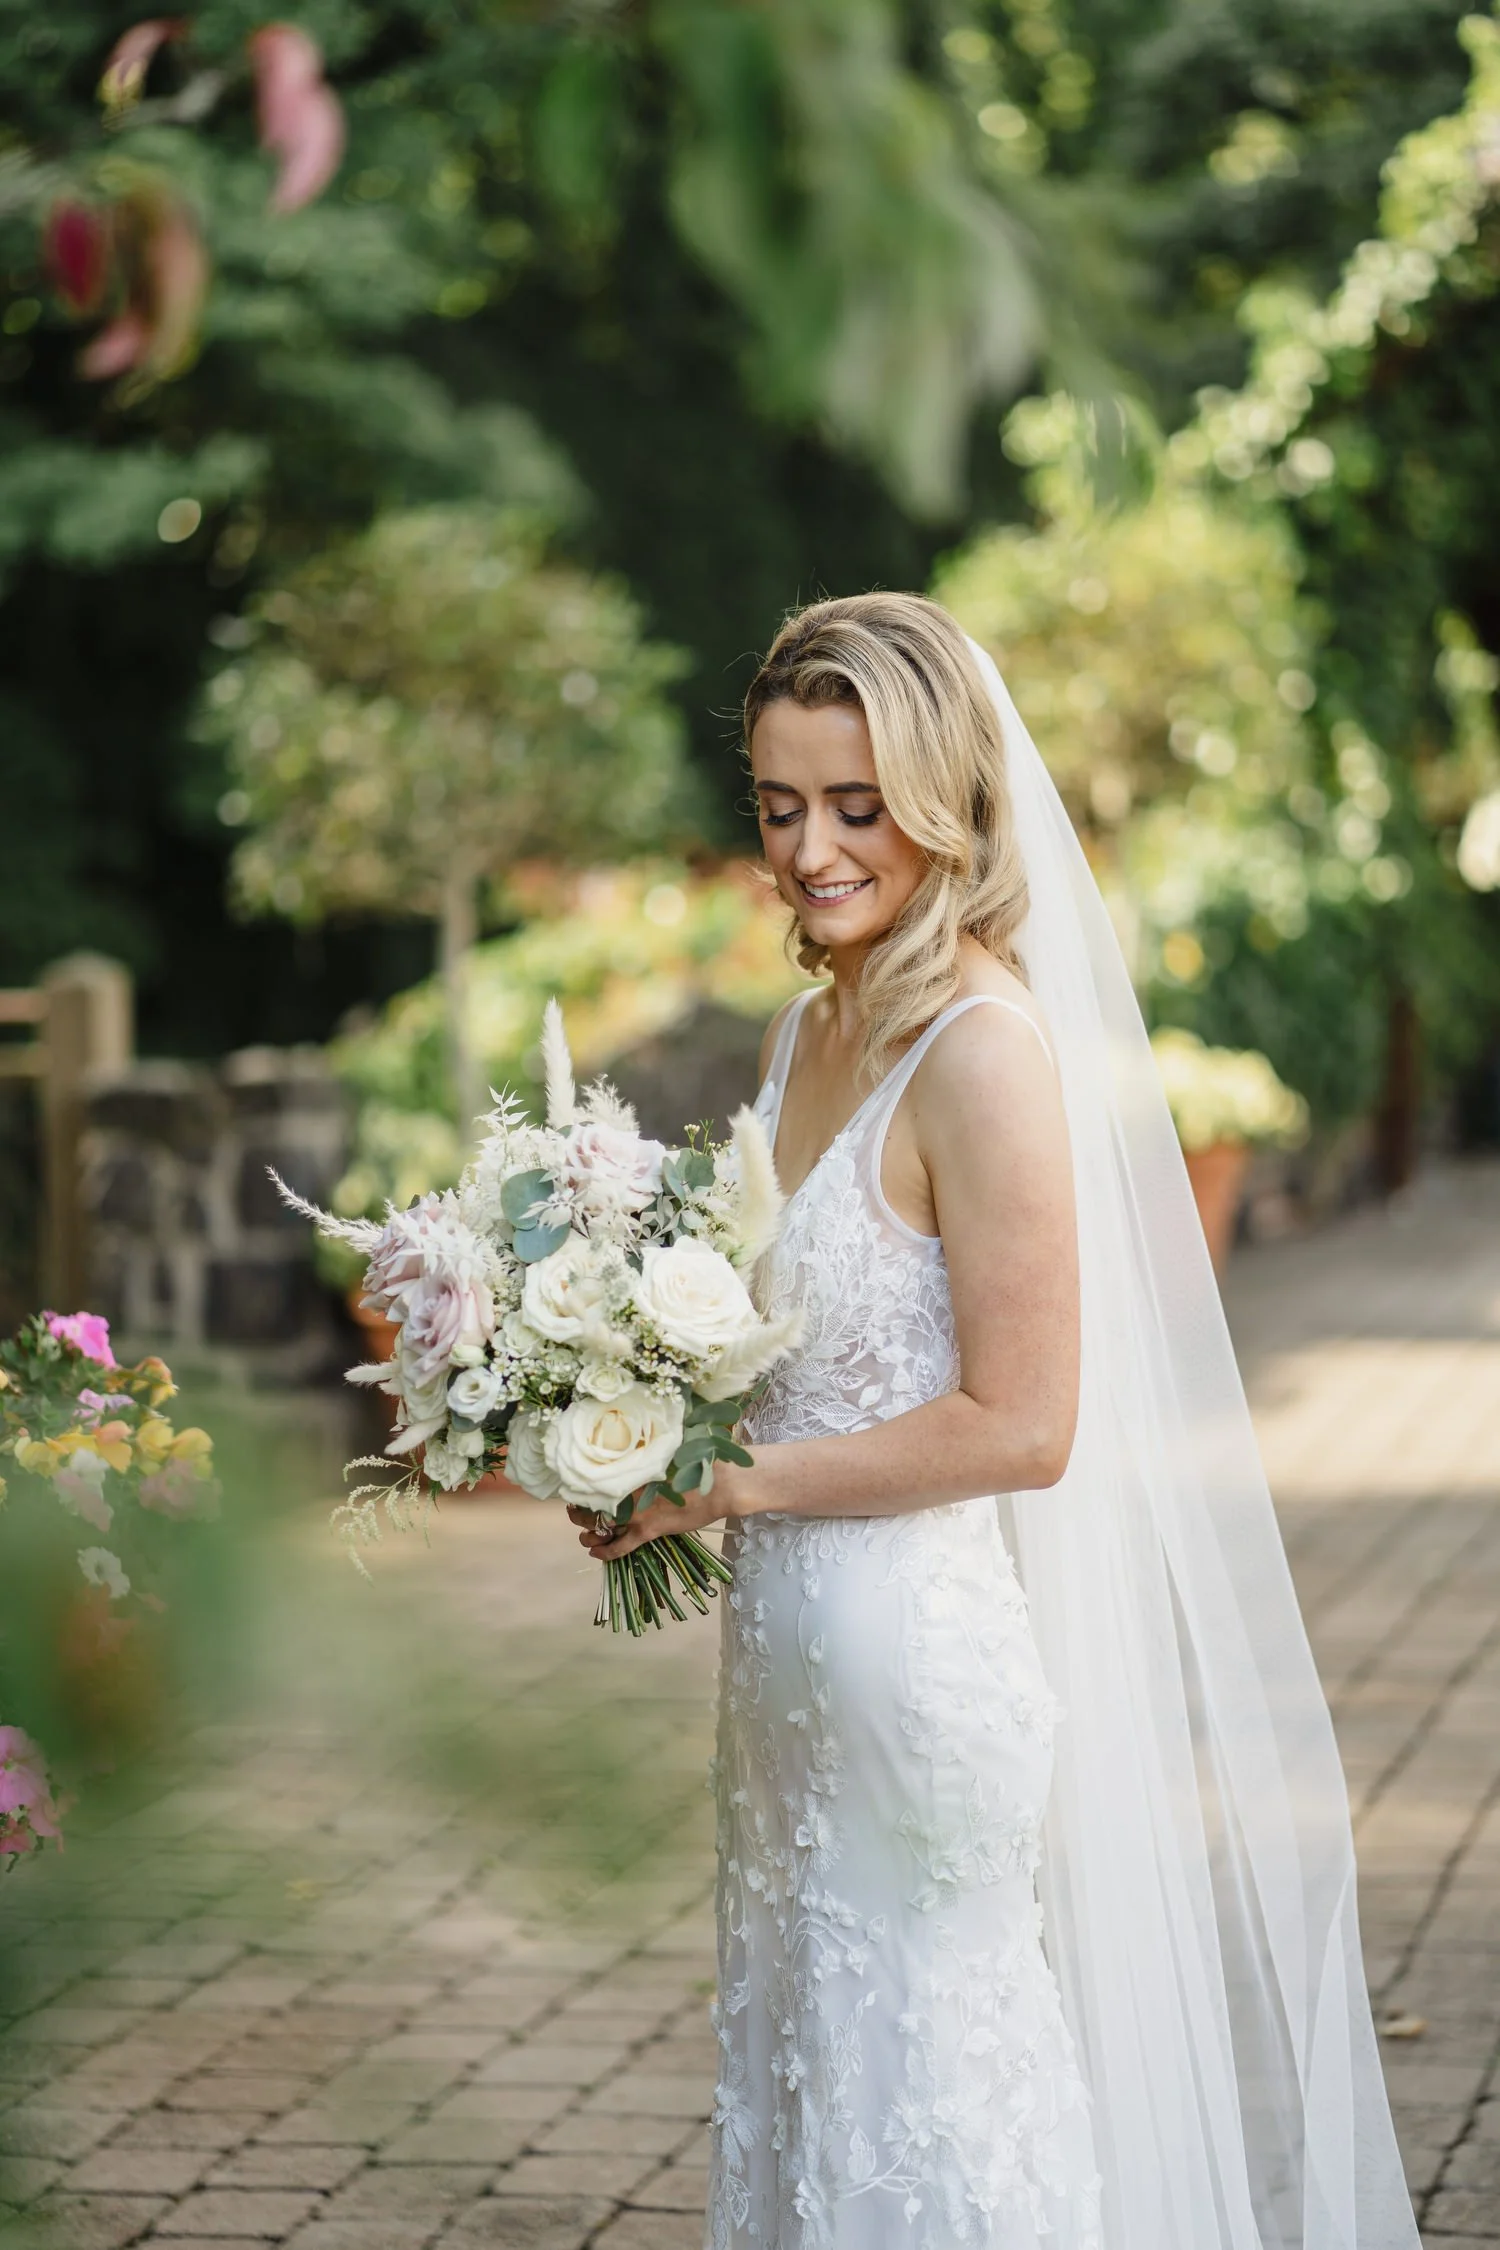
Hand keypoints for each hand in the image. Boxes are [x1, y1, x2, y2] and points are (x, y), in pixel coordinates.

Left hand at [568, 1458, 752, 1560]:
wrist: (720, 1485)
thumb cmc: (698, 1462)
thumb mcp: (667, 1451)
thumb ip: (648, 1453)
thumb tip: (640, 1443)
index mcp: (631, 1471)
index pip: (596, 1480)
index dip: (582, 1488)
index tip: (577, 1488)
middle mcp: (628, 1492)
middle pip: (592, 1504)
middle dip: (579, 1512)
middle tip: (574, 1512)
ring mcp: (637, 1513)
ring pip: (600, 1527)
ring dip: (588, 1533)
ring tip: (584, 1535)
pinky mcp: (649, 1531)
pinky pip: (620, 1547)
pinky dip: (606, 1552)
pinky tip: (596, 1552)